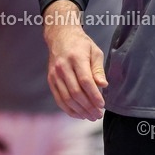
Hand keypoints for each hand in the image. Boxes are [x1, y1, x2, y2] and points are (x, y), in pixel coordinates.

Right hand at [43, 0, 104, 119]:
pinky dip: (69, 109)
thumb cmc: (81, 45)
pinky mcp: (50, 80)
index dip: (94, 96)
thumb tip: (103, 85)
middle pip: (75, 92)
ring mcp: (55, 75)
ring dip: (80, 111)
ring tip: (91, 117)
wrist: (61, 37)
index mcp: (76, 58)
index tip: (102, 105)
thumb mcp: (95, 52)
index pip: (85, 81)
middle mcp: (63, 67)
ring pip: (67, 98)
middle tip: (98, 115)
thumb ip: (98, 69)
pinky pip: (59, 99)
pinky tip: (79, 114)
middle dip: (88, 107)